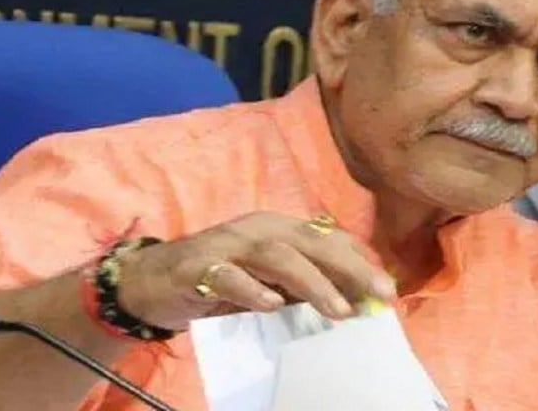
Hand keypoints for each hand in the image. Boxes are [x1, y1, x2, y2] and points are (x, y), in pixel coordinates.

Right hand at [116, 212, 396, 330]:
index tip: (387, 290)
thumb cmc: (219, 279)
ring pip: (277, 256)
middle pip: (310, 241)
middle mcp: (256, 229)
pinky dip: (251, 289)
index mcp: (277, 228)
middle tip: (378, 294)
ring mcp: (227, 246)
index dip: (359, 260)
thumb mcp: (266, 280)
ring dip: (312, 282)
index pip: (327, 238)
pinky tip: (271, 305)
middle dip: (349, 267)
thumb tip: (354, 300)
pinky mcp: (197, 267)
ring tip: (339, 310)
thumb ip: (303, 285)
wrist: (151, 281)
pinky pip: (227, 275)